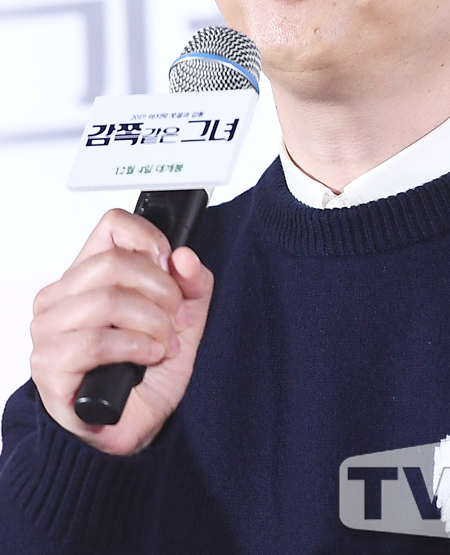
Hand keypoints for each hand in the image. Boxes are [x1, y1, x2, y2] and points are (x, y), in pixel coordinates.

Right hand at [30, 208, 213, 455]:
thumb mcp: (184, 322)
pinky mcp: (49, 363)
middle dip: (160, 291)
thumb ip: (193, 285)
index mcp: (90, 274)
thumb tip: (184, 257)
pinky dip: (134, 347)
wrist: (129, 429)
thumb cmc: (147, 374)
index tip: (170, 267)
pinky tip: (148, 357)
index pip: (112, 225)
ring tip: (163, 343)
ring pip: (108, 300)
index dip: (150, 240)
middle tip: (175, 318)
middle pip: (115, 263)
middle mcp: (63, 295)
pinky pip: (96, 341)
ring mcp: (49, 328)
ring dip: (151, 324)